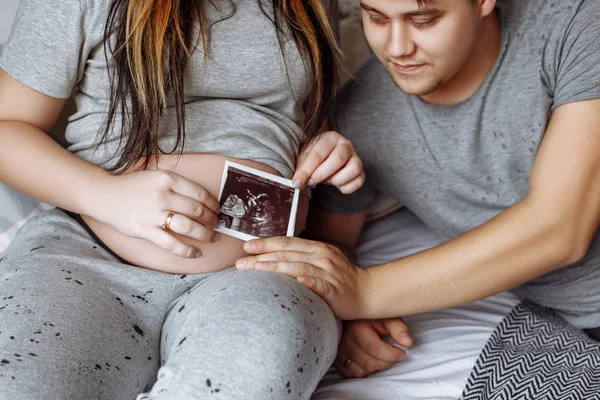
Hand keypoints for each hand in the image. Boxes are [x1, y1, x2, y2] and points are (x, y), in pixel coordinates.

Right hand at [94, 169, 219, 257]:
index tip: (217, 209)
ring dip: (205, 234)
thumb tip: (204, 199)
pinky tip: (196, 253)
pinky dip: (187, 250)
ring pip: (189, 227)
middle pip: (197, 210)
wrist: (105, 195)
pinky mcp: (145, 230)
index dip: (213, 204)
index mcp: (168, 179)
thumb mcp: (157, 175)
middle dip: (212, 220)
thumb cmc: (134, 186)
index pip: (199, 193)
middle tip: (217, 224)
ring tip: (212, 237)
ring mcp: (154, 214)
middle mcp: (162, 195)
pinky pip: (172, 244)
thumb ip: (178, 185)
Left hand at [236, 236, 370, 319]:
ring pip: (297, 267)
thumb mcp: (321, 260)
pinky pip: (318, 284)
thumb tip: (273, 256)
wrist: (367, 292)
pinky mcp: (334, 289)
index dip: (266, 243)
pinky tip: (294, 282)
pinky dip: (306, 282)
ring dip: (274, 267)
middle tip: (240, 262)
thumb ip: (301, 256)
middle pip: (287, 253)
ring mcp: (328, 272)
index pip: (287, 242)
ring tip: (254, 270)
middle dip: (261, 256)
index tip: (246, 246)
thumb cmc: (340, 278)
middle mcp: (322, 256)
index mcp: (317, 248)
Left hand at [293, 130, 364, 193]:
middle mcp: (346, 144)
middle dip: (321, 174)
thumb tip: (297, 183)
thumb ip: (301, 169)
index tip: (297, 183)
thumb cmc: (314, 158)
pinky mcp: (361, 172)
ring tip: (327, 180)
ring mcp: (356, 157)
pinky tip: (336, 184)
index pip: (318, 155)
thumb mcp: (304, 159)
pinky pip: (358, 182)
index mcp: (330, 137)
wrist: (326, 160)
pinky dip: (346, 187)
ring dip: (337, 180)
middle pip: (338, 159)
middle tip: (311, 181)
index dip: (306, 171)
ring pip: (353, 169)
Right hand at [336, 318, 412, 377]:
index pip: (374, 348)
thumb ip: (398, 328)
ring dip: (375, 368)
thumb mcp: (387, 317)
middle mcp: (345, 341)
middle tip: (394, 356)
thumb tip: (407, 342)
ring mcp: (340, 351)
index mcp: (357, 328)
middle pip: (369, 363)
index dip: (392, 355)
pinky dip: (363, 372)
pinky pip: (350, 374)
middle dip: (386, 362)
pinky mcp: (338, 359)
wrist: (355, 315)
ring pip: (360, 371)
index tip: (402, 353)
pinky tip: (370, 362)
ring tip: (382, 358)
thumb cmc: (373, 318)